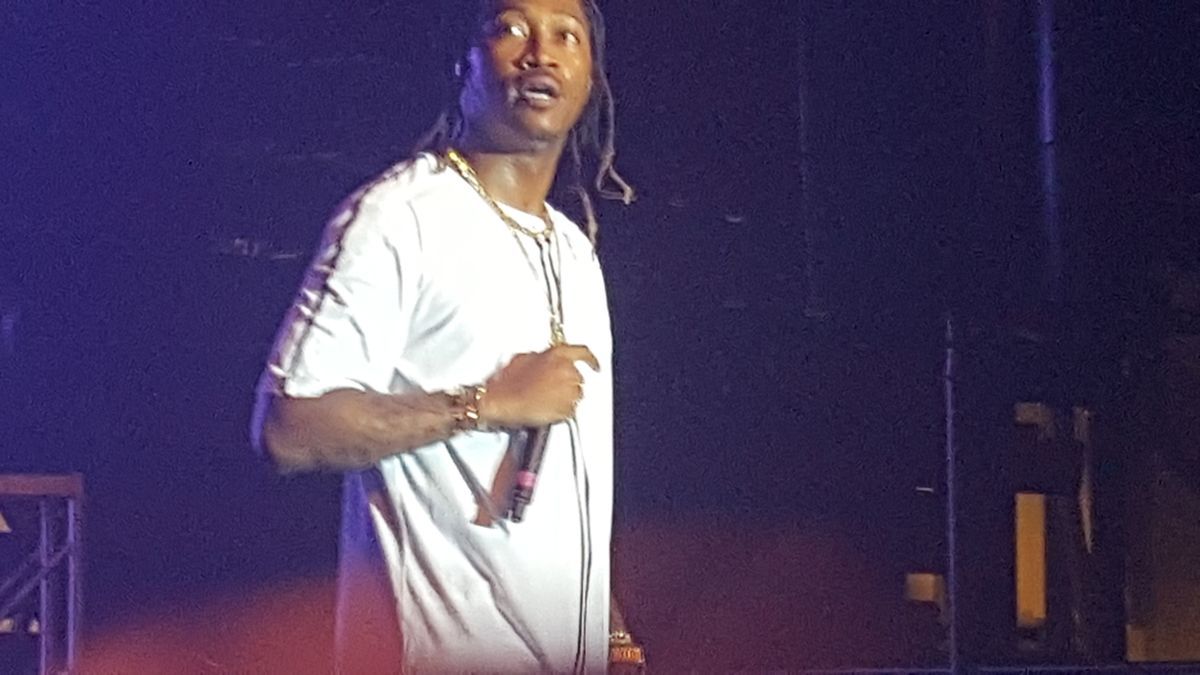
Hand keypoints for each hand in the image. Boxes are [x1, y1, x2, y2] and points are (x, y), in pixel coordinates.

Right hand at [479, 344, 598, 427]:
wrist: (501, 401)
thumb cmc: (507, 382)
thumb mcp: (523, 359)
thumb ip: (541, 357)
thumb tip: (545, 360)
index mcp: (558, 355)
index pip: (583, 353)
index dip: (591, 360)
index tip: (595, 365)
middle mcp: (567, 371)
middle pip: (578, 378)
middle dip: (566, 383)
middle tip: (549, 389)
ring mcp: (568, 391)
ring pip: (575, 395)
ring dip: (563, 397)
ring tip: (543, 400)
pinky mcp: (566, 410)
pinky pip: (569, 411)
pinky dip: (561, 411)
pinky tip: (545, 409)